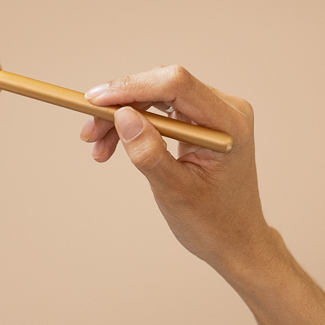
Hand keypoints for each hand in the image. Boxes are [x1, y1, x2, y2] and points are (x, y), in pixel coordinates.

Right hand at [80, 66, 277, 275]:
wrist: (234, 239)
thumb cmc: (213, 222)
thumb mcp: (175, 192)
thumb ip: (149, 153)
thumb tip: (123, 116)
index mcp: (229, 124)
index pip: (177, 85)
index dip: (133, 86)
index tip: (96, 101)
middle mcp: (226, 109)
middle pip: (163, 86)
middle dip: (121, 104)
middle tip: (89, 132)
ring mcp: (214, 113)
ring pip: (157, 96)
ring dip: (123, 116)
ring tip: (97, 146)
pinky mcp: (202, 121)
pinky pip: (162, 109)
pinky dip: (135, 124)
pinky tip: (113, 144)